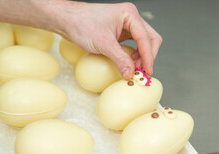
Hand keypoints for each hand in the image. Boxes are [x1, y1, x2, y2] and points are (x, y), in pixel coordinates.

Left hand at [47, 1, 162, 78]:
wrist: (67, 20)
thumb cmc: (81, 23)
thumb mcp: (102, 43)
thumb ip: (119, 59)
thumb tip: (130, 74)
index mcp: (129, 14)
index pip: (145, 38)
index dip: (148, 56)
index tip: (147, 71)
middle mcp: (130, 18)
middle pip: (151, 38)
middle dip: (148, 55)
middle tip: (143, 71)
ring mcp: (126, 25)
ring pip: (145, 42)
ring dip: (143, 56)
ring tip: (135, 68)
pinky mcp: (121, 32)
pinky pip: (135, 44)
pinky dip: (136, 54)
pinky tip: (130, 63)